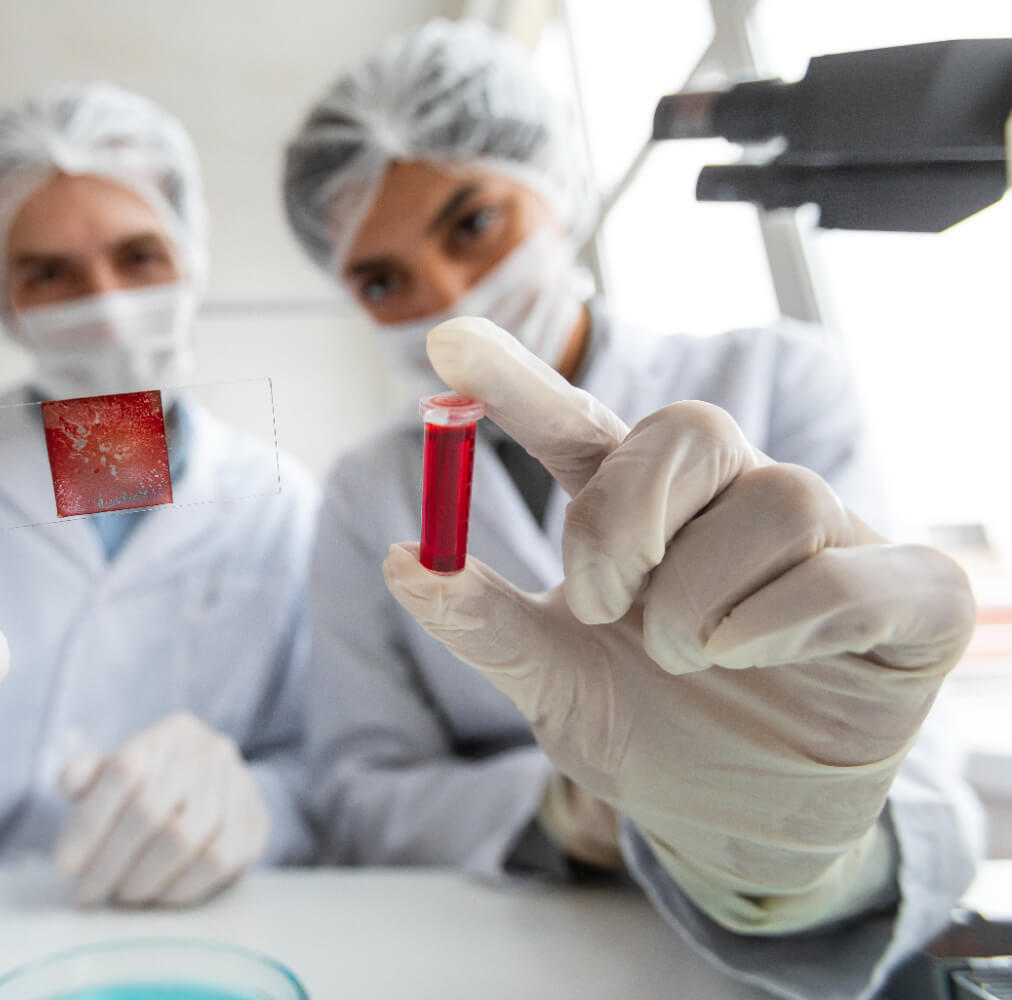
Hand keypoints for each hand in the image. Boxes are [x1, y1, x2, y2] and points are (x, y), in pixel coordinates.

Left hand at [54, 711, 268, 906]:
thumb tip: (68, 781)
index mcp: (168, 733)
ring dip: (143, 879)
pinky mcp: (255, 823)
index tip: (64, 866)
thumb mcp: (120, 770)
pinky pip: (216, 863)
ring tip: (121, 895)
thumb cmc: (157, 785)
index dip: (89, 822)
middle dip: (109, 862)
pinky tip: (158, 896)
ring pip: (182, 841)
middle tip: (87, 893)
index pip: (122, 771)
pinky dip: (180, 887)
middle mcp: (207, 752)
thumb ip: (89, 774)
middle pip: (149, 811)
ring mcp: (238, 786)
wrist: (221, 792)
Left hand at [384, 317, 974, 932]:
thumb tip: (405, 560)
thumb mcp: (552, 684)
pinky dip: (791, 614)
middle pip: (689, 430)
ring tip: (684, 659)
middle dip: (625, 513)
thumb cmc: (650, 733)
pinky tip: (749, 658)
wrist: (740, 831)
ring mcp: (825, 545)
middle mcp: (731, 510)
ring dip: (702, 595)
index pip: (582, 428)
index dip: (517, 383)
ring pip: (776, 498)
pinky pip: (857, 571)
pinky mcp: (905, 601)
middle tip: (595, 602)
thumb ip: (486, 624)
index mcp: (644, 519)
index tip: (445, 341)